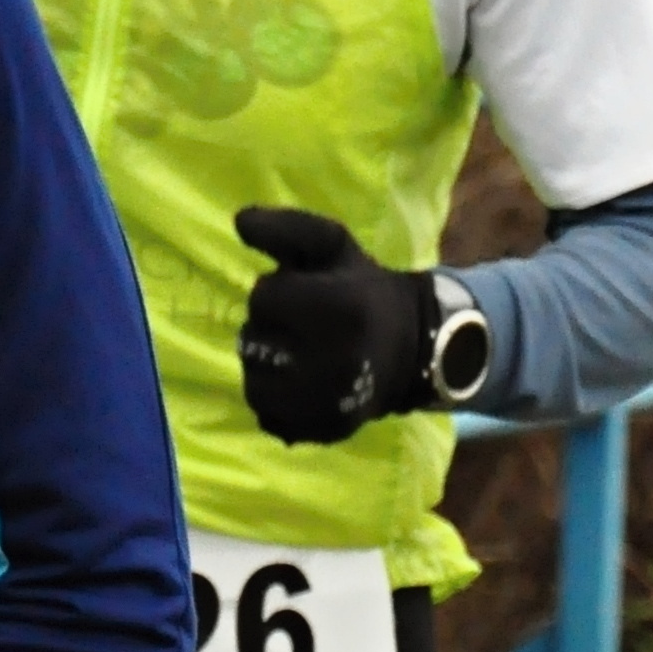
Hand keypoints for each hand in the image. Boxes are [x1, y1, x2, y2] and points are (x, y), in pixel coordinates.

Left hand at [234, 206, 433, 445]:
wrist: (412, 349)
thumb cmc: (362, 290)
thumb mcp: (331, 245)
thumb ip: (285, 228)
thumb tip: (239, 221)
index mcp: (340, 310)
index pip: (263, 299)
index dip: (279, 294)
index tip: (309, 296)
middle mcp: (334, 362)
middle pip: (253, 342)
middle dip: (270, 330)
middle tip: (308, 329)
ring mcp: (326, 404)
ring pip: (255, 381)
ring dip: (267, 366)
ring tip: (302, 357)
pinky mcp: (320, 430)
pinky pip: (268, 415)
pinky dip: (277, 400)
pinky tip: (303, 386)